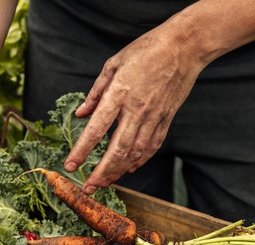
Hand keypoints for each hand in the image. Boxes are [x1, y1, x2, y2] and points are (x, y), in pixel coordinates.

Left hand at [64, 23, 205, 193]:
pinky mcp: (166, 119)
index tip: (70, 165)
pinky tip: (129, 169)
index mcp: (119, 93)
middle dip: (100, 173)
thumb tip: (81, 113)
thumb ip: (96, 92)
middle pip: (116, 150)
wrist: (184, 47)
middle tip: (88, 188)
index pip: (96, 129)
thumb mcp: (114, 64)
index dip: (81, 151)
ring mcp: (154, 116)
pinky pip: (152, 146)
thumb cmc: (146, 50)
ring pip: (135, 153)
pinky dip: (140, 160)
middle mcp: (136, 109)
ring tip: (105, 182)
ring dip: (118, 171)